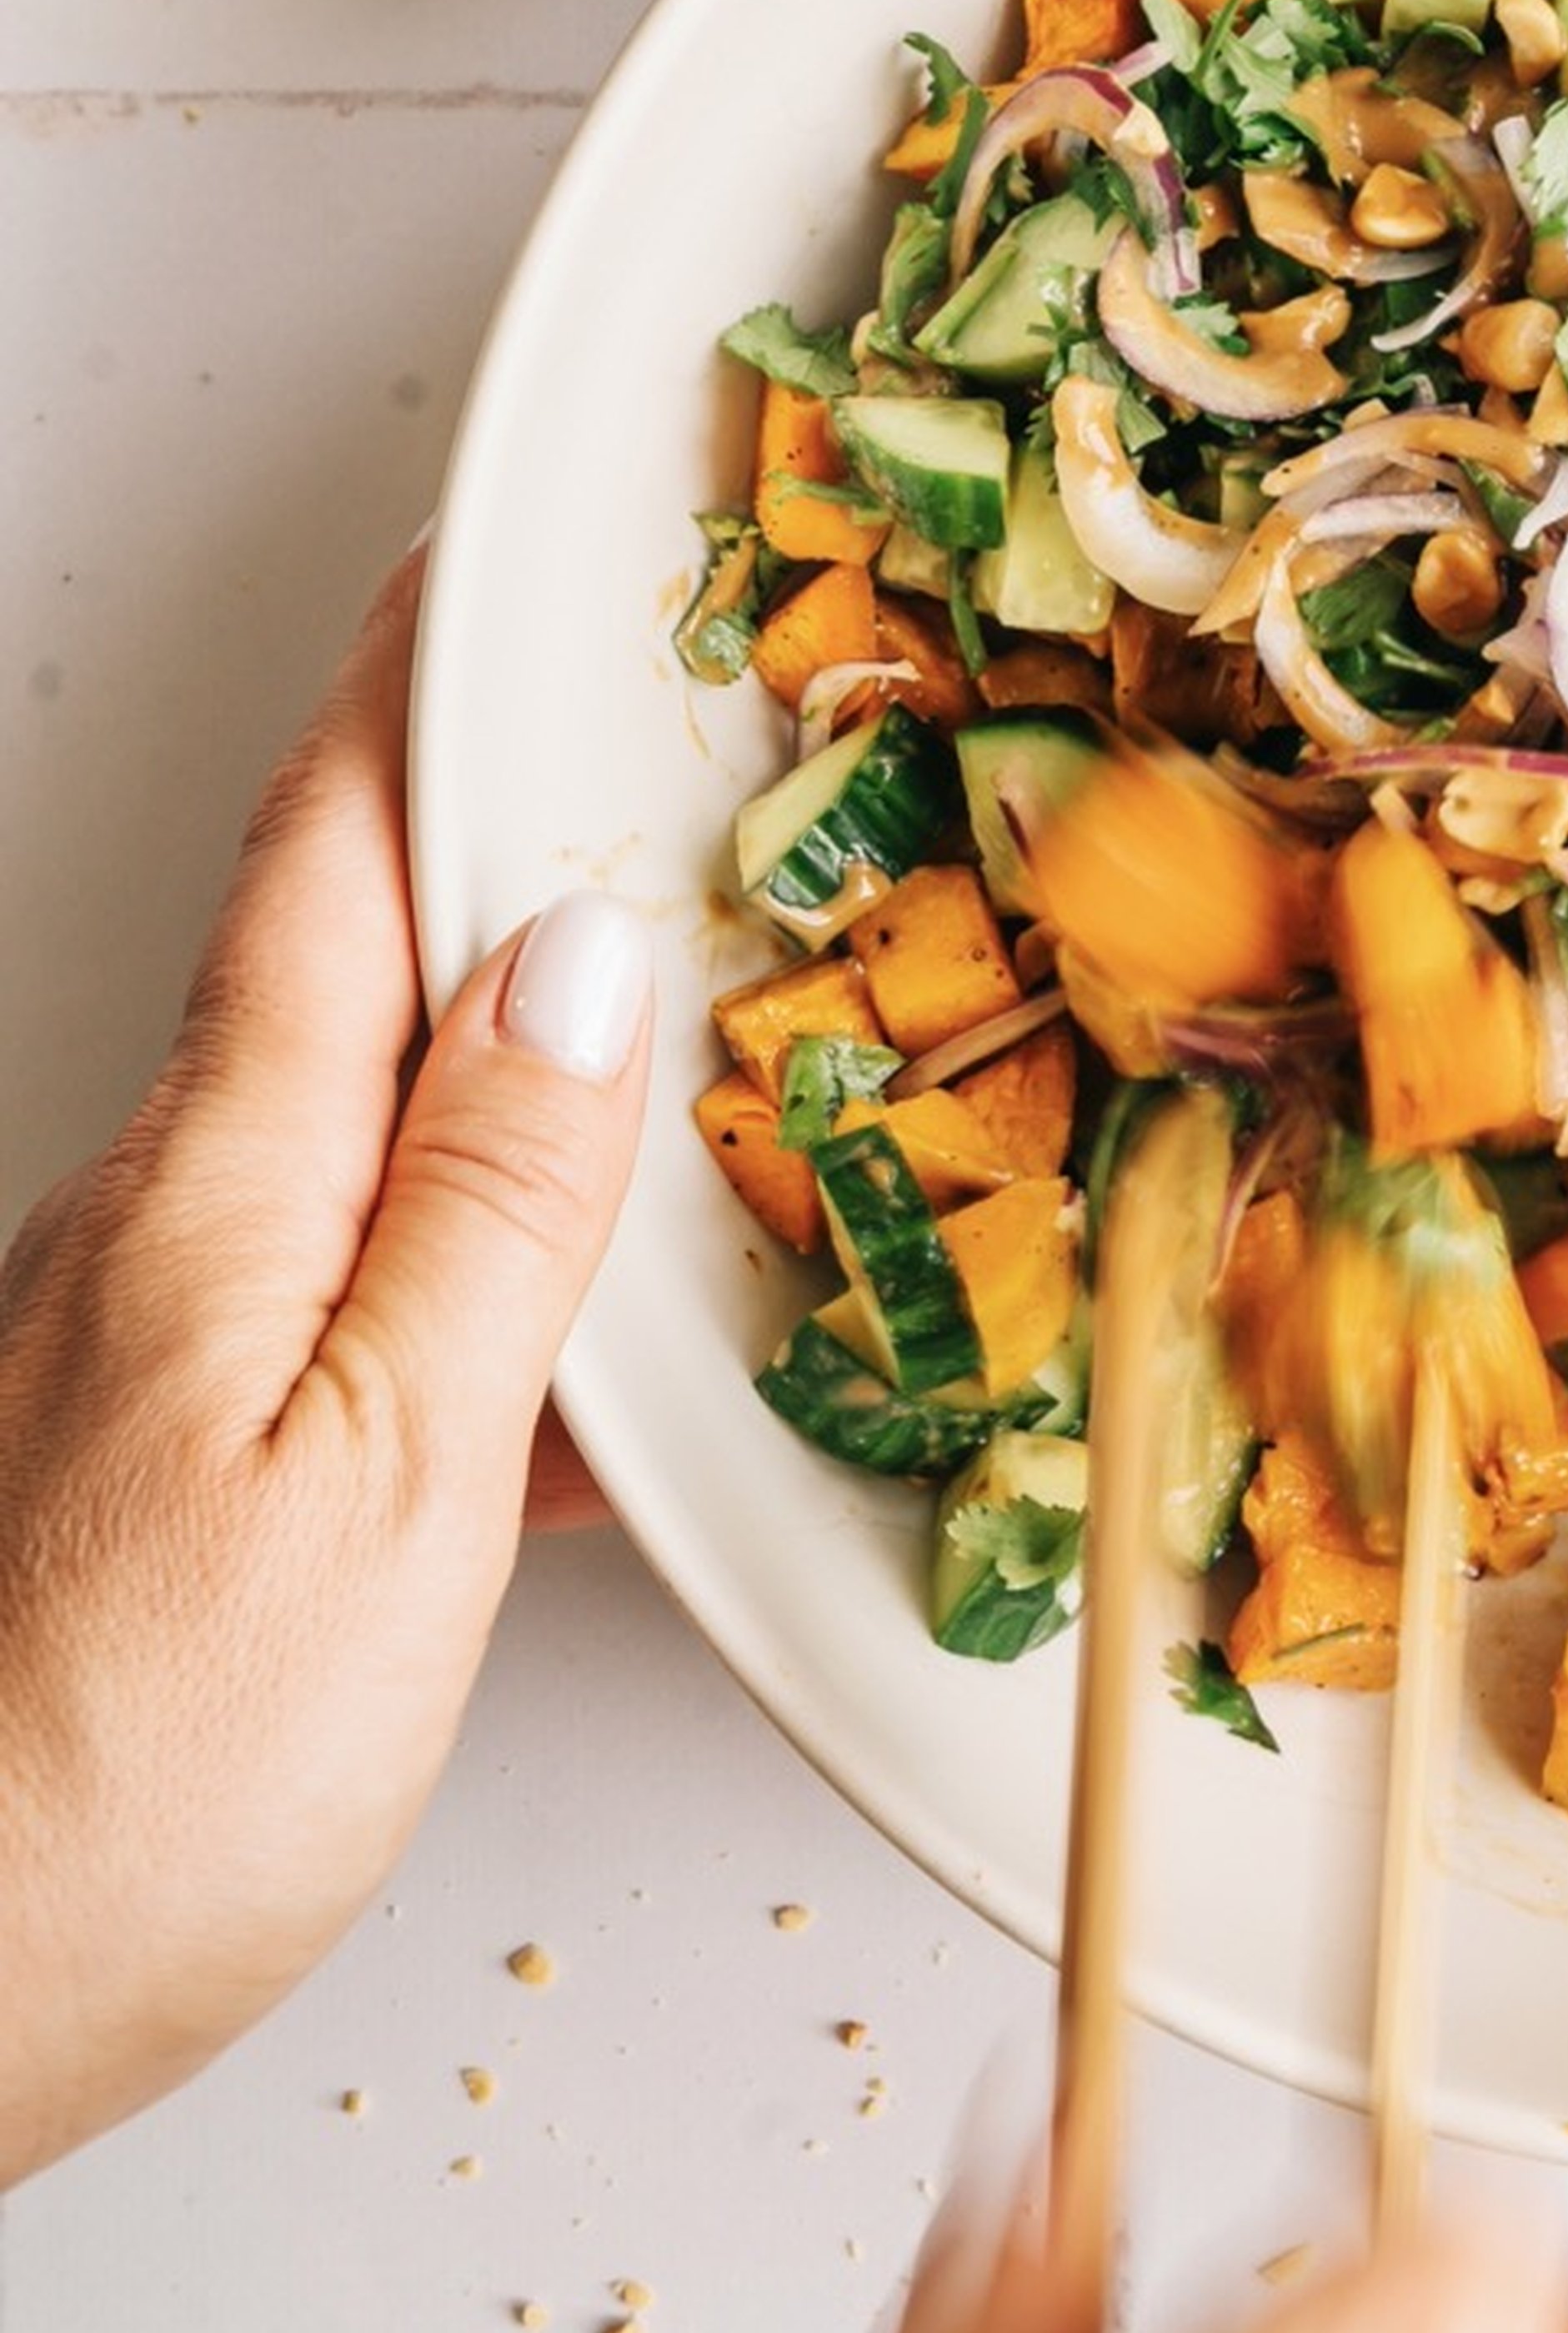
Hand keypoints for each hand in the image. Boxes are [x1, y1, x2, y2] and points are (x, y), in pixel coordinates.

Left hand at [0, 552, 653, 2183]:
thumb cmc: (128, 1781)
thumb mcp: (391, 1482)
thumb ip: (496, 1213)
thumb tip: (589, 966)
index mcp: (232, 1183)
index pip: (339, 849)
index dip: (428, 683)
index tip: (508, 551)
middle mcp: (169, 1219)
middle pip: (344, 954)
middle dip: (488, 825)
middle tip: (641, 746)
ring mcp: (151, 1334)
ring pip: (360, 1114)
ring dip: (505, 1037)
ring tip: (674, 1019)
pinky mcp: (161, 1456)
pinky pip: (352, 1276)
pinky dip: (483, 1243)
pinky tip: (582, 1339)